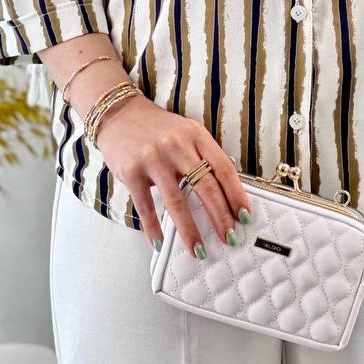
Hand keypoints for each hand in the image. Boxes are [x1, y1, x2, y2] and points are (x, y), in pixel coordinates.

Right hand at [96, 96, 252, 258]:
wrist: (119, 114)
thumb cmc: (156, 128)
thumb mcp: (185, 131)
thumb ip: (201, 155)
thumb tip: (222, 193)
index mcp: (196, 134)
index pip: (222, 168)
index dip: (236, 194)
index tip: (245, 215)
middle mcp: (177, 145)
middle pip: (205, 186)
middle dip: (220, 216)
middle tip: (229, 237)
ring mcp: (154, 158)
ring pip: (177, 201)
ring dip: (189, 230)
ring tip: (198, 249)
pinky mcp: (132, 172)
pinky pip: (146, 206)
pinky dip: (154, 228)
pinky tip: (160, 243)